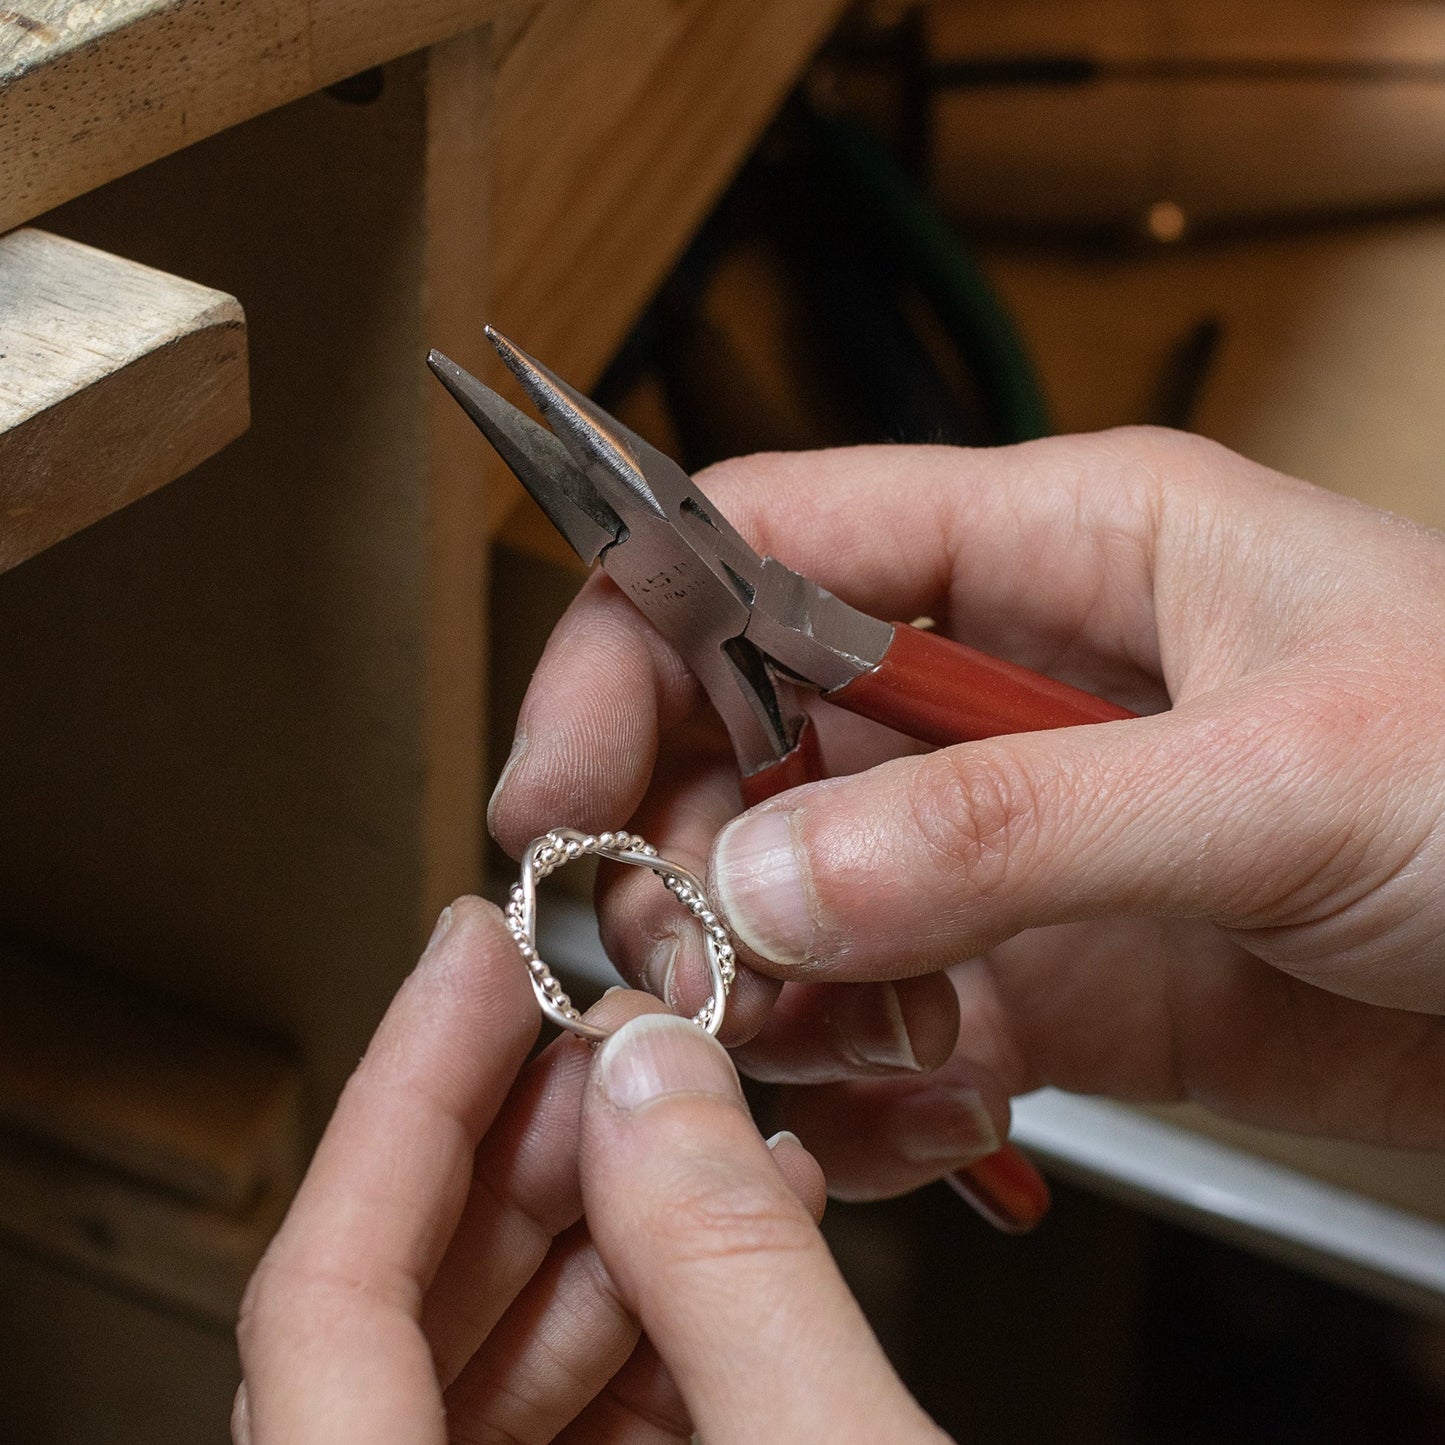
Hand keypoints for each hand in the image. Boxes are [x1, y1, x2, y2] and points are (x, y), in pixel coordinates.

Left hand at [234, 898, 941, 1441]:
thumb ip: (739, 1274)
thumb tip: (657, 1080)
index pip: (324, 1294)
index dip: (405, 1090)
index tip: (475, 955)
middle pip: (400, 1299)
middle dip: (522, 1134)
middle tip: (597, 1011)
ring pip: (489, 1347)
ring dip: (601, 1212)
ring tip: (678, 1101)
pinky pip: (571, 1406)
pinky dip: (650, 1307)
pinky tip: (734, 1223)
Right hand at [490, 429, 1444, 1198]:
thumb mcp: (1283, 773)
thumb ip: (1015, 825)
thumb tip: (778, 876)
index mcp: (1063, 548)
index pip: (773, 543)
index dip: (637, 639)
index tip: (561, 769)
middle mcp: (1020, 685)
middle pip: (762, 732)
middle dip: (686, 841)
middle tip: (644, 953)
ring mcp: (1030, 836)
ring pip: (815, 889)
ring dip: (765, 978)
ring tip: (769, 1054)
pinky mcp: (1062, 970)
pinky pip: (904, 1015)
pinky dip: (865, 1075)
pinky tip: (889, 1118)